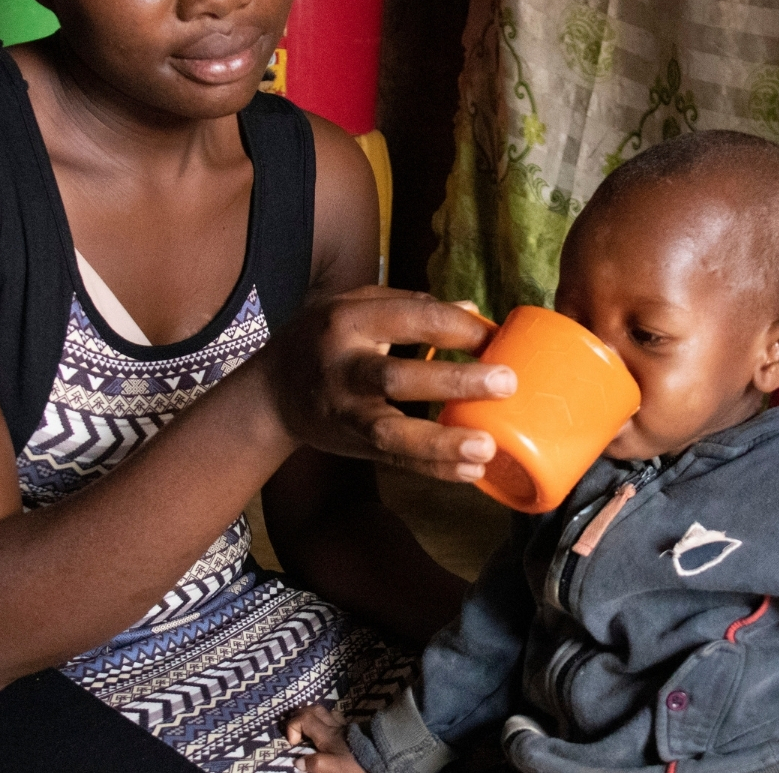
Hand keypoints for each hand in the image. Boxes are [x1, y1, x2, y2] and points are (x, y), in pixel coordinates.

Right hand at [277, 287, 514, 481]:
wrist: (272, 392)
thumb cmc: (325, 339)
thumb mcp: (355, 307)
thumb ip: (411, 307)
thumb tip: (474, 311)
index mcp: (348, 322)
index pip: (409, 319)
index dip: (456, 327)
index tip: (494, 336)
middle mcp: (344, 369)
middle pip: (397, 377)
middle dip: (453, 381)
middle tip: (506, 382)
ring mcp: (346, 413)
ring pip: (391, 432)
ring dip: (440, 442)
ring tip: (486, 447)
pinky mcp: (353, 446)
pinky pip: (395, 462)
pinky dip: (433, 469)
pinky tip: (471, 472)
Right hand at [285, 705, 365, 772]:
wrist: (386, 758)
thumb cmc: (358, 763)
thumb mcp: (334, 768)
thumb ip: (315, 764)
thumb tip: (298, 761)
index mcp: (328, 735)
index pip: (305, 718)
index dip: (293, 726)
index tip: (293, 743)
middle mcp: (336, 727)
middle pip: (315, 709)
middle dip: (301, 716)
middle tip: (296, 732)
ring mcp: (347, 727)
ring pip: (328, 713)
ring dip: (316, 719)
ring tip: (310, 732)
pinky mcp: (356, 732)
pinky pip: (339, 721)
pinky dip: (329, 724)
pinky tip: (330, 735)